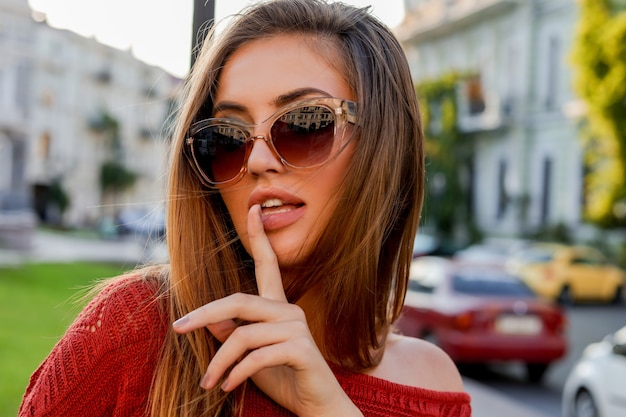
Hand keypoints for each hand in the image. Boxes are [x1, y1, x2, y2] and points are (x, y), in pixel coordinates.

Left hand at [173, 205, 362, 416]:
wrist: (316, 407)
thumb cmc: (283, 378)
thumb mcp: (250, 356)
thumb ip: (234, 335)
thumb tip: (209, 320)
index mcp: (279, 307)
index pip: (268, 265)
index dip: (260, 237)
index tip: (253, 209)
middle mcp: (289, 311)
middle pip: (238, 301)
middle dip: (204, 314)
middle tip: (178, 329)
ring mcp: (297, 329)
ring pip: (242, 336)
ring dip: (219, 363)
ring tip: (209, 383)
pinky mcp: (301, 350)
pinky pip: (256, 357)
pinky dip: (236, 374)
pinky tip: (228, 388)